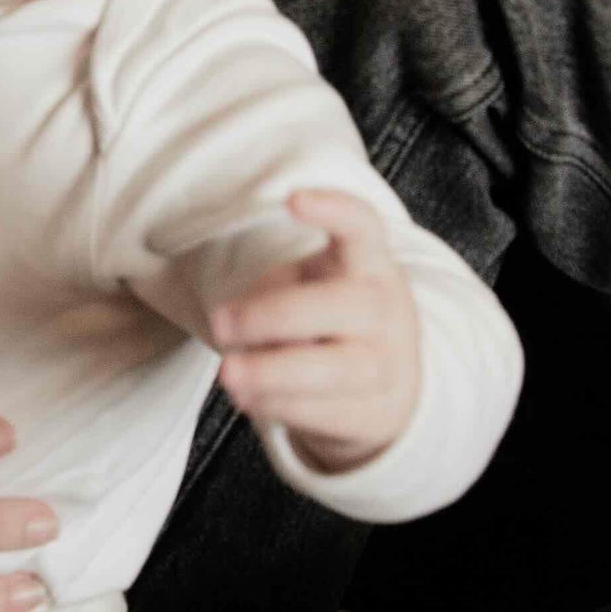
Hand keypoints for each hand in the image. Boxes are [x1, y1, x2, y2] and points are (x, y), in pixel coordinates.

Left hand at [210, 190, 422, 473]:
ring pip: (334, 369)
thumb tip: (245, 322)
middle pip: (338, 305)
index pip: (364, 227)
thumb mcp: (314, 285)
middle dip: (271, 316)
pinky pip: (323, 411)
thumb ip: (281, 287)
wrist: (390, 386)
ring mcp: (387, 365)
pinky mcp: (374, 413)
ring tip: (227, 373)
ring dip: (271, 372)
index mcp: (371, 264)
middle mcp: (386, 310)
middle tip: (220, 325)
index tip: (293, 198)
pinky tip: (247, 397)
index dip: (334, 209)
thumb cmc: (333, 319)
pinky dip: (278, 405)